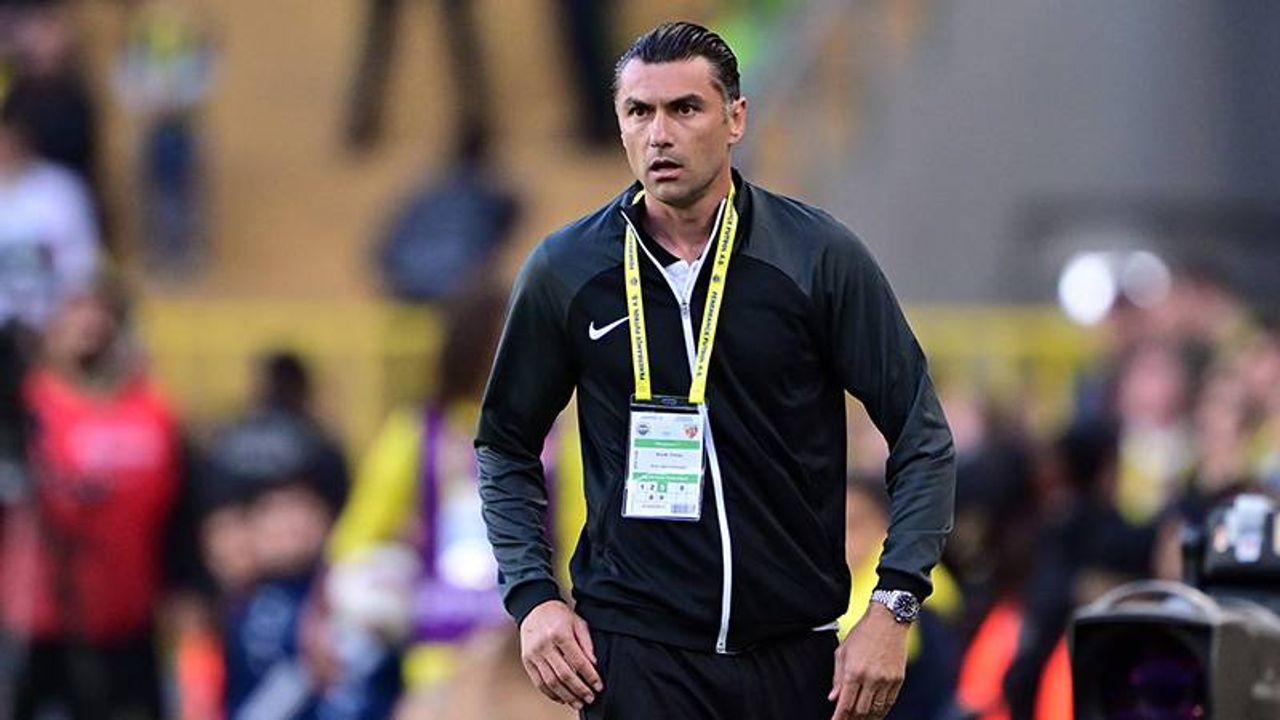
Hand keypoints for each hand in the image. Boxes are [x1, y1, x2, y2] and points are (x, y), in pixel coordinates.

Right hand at [519, 600, 603, 709]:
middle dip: (579, 689)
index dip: (590, 676)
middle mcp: (545, 645)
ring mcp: (534, 654)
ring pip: (551, 682)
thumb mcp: (578, 622)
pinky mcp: (527, 661)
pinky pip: (538, 682)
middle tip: (590, 698)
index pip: (578, 661)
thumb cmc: (559, 615)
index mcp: (560, 634)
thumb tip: (593, 664)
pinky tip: (561, 698)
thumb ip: (587, 643)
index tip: (598, 685)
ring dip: (566, 696)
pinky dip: (550, 693)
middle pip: (564, 674)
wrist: (535, 608)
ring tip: (577, 703)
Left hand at [829, 602, 907, 718]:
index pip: (845, 704)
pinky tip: (875, 714)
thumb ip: (837, 677)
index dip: (839, 718)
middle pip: (861, 710)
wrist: (888, 620)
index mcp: (854, 671)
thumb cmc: (863, 633)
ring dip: (867, 719)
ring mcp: (886, 680)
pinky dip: (881, 712)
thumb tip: (833, 698)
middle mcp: (871, 678)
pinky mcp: (898, 679)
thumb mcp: (843, 651)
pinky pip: (889, 702)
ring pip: (876, 710)